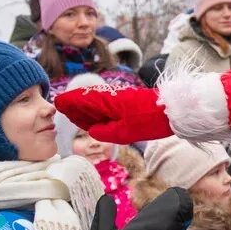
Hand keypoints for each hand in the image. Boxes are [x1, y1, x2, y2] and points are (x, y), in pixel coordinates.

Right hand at [54, 83, 172, 143]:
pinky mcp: (126, 101)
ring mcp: (118, 97)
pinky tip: (101, 121)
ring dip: (88, 110)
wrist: (172, 111)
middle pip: (86, 99)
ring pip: (96, 102)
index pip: (80, 98)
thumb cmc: (148, 121)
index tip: (58, 105)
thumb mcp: (123, 133)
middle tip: (68, 114)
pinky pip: (106, 104)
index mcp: (105, 101)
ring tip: (84, 121)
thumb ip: (103, 132)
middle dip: (76, 107)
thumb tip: (92, 130)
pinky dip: (99, 111)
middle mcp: (109, 96)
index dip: (67, 102)